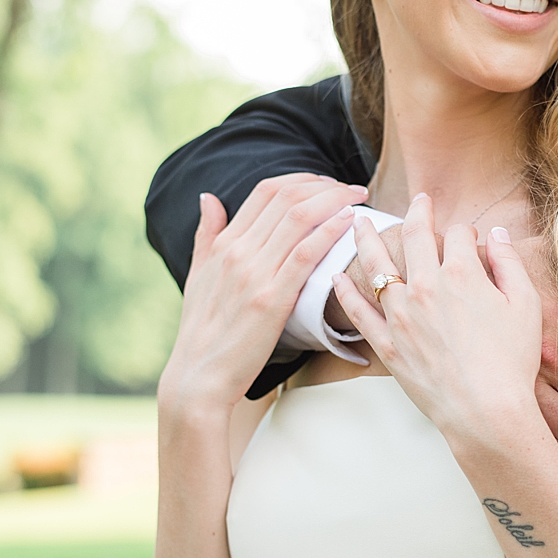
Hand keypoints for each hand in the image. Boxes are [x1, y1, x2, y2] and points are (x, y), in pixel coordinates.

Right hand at [159, 175, 356, 415]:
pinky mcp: (272, 299)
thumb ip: (206, 234)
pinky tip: (349, 222)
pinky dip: (330, 231)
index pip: (266, 191)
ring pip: (298, 218)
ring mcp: (254, 274)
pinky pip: (305, 254)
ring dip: (335, 201)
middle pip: (286, 198)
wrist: (199, 376)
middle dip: (326, 186)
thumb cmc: (203, 330)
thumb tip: (208, 196)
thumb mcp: (198, 275)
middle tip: (352, 189)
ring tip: (359, 199)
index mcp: (224, 244)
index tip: (327, 184)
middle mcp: (237, 251)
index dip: (303, 180)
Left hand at [333, 194, 543, 438]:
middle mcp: (425, 286)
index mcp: (462, 273)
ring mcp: (401, 316)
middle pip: (415, 237)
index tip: (471, 237)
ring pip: (376, 266)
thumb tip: (496, 235)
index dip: (467, 231)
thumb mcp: (526, 305)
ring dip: (366, 239)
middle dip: (417, 213)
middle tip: (418, 201)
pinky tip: (336, 277)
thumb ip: (509, 264)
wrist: (487, 411)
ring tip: (358, 222)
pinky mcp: (387, 345)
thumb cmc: (512, 361)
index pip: (459, 234)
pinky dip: (345, 292)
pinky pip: (359, 312)